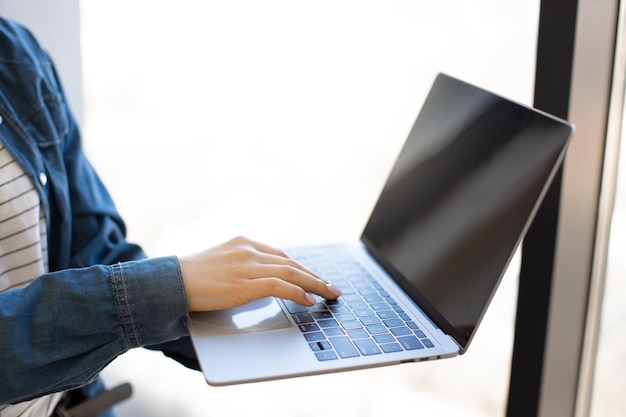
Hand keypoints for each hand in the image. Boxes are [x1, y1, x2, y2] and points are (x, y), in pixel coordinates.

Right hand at [178, 236, 341, 311]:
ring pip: (291, 272)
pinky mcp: (243, 283)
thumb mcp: (219, 262)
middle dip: (314, 276)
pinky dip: (298, 293)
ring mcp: (246, 265)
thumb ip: (240, 266)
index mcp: (243, 242)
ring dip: (314, 284)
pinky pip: (279, 286)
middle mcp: (248, 249)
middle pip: (291, 262)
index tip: (314, 277)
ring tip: (329, 294)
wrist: (168, 281)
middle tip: (331, 287)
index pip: (281, 255)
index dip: (301, 268)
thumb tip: (259, 282)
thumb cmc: (190, 277)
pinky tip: (309, 301)